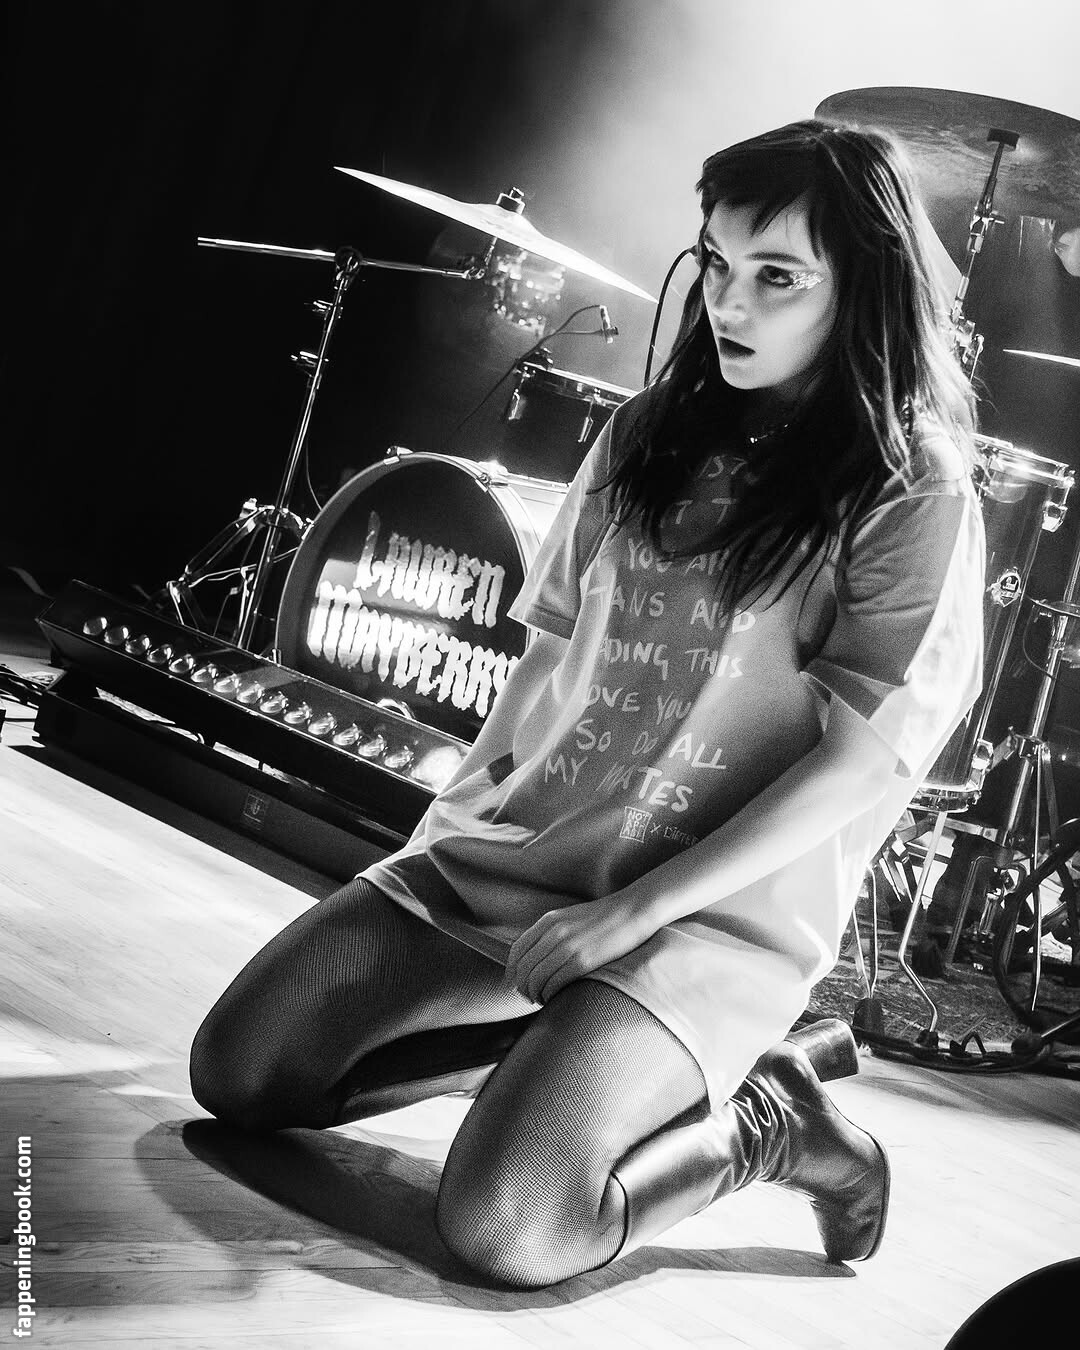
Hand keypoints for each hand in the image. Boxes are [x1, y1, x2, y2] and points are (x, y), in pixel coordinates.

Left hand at [504, 893, 654, 1003]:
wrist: (632, 911)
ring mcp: (568, 946)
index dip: (512, 973)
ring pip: (536, 979)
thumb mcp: (570, 917)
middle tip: (530, 997)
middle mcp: (554, 933)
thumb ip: (551, 933)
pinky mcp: (583, 961)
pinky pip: (555, 984)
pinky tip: (554, 997)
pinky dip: (549, 995)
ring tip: (542, 999)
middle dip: (523, 988)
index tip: (517, 985)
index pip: (516, 952)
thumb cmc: (604, 917)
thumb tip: (537, 957)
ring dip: (535, 994)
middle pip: (523, 968)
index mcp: (548, 921)